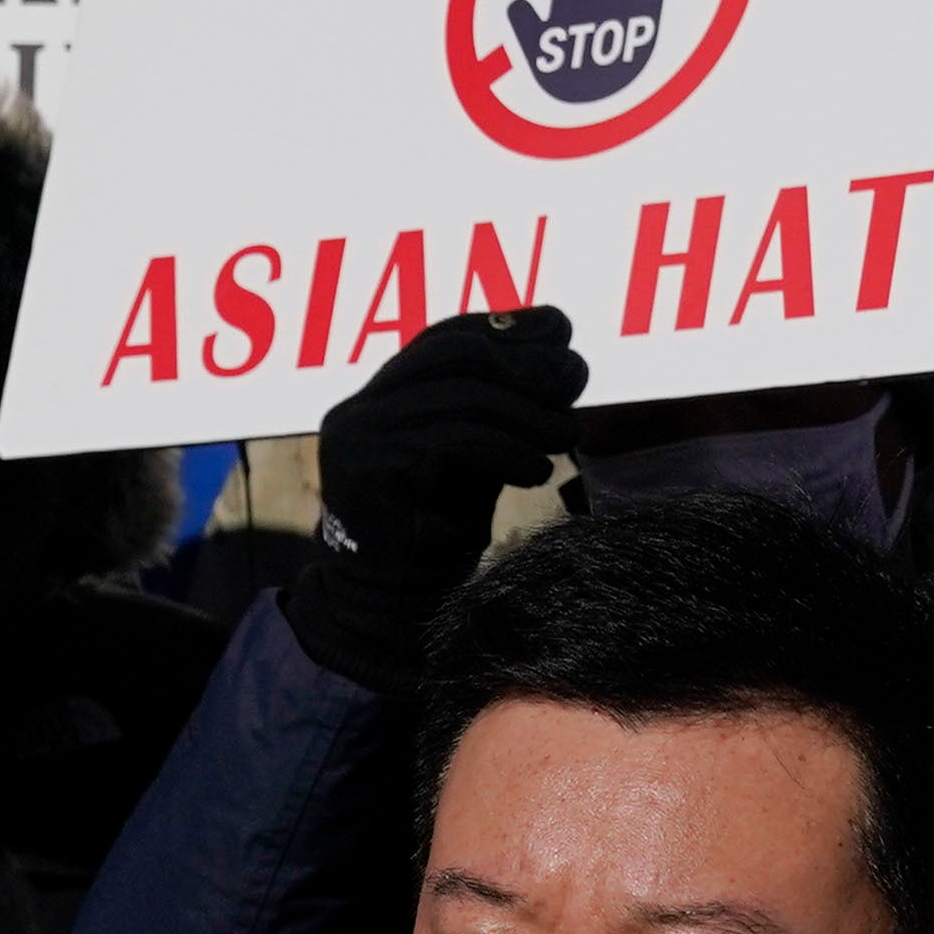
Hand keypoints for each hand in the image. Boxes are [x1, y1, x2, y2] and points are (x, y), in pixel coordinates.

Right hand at [288, 306, 583, 690]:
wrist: (396, 606)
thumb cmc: (441, 529)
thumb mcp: (474, 456)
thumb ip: (501, 410)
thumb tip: (564, 359)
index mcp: (379, 397)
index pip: (445, 337)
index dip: (507, 326)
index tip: (562, 331)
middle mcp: (359, 408)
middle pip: (455, 357)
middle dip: (524, 365)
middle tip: (575, 381)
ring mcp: (358, 437)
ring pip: (462, 398)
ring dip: (528, 413)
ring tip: (567, 434)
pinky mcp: (370, 471)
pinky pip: (453, 440)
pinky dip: (508, 449)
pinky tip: (538, 468)